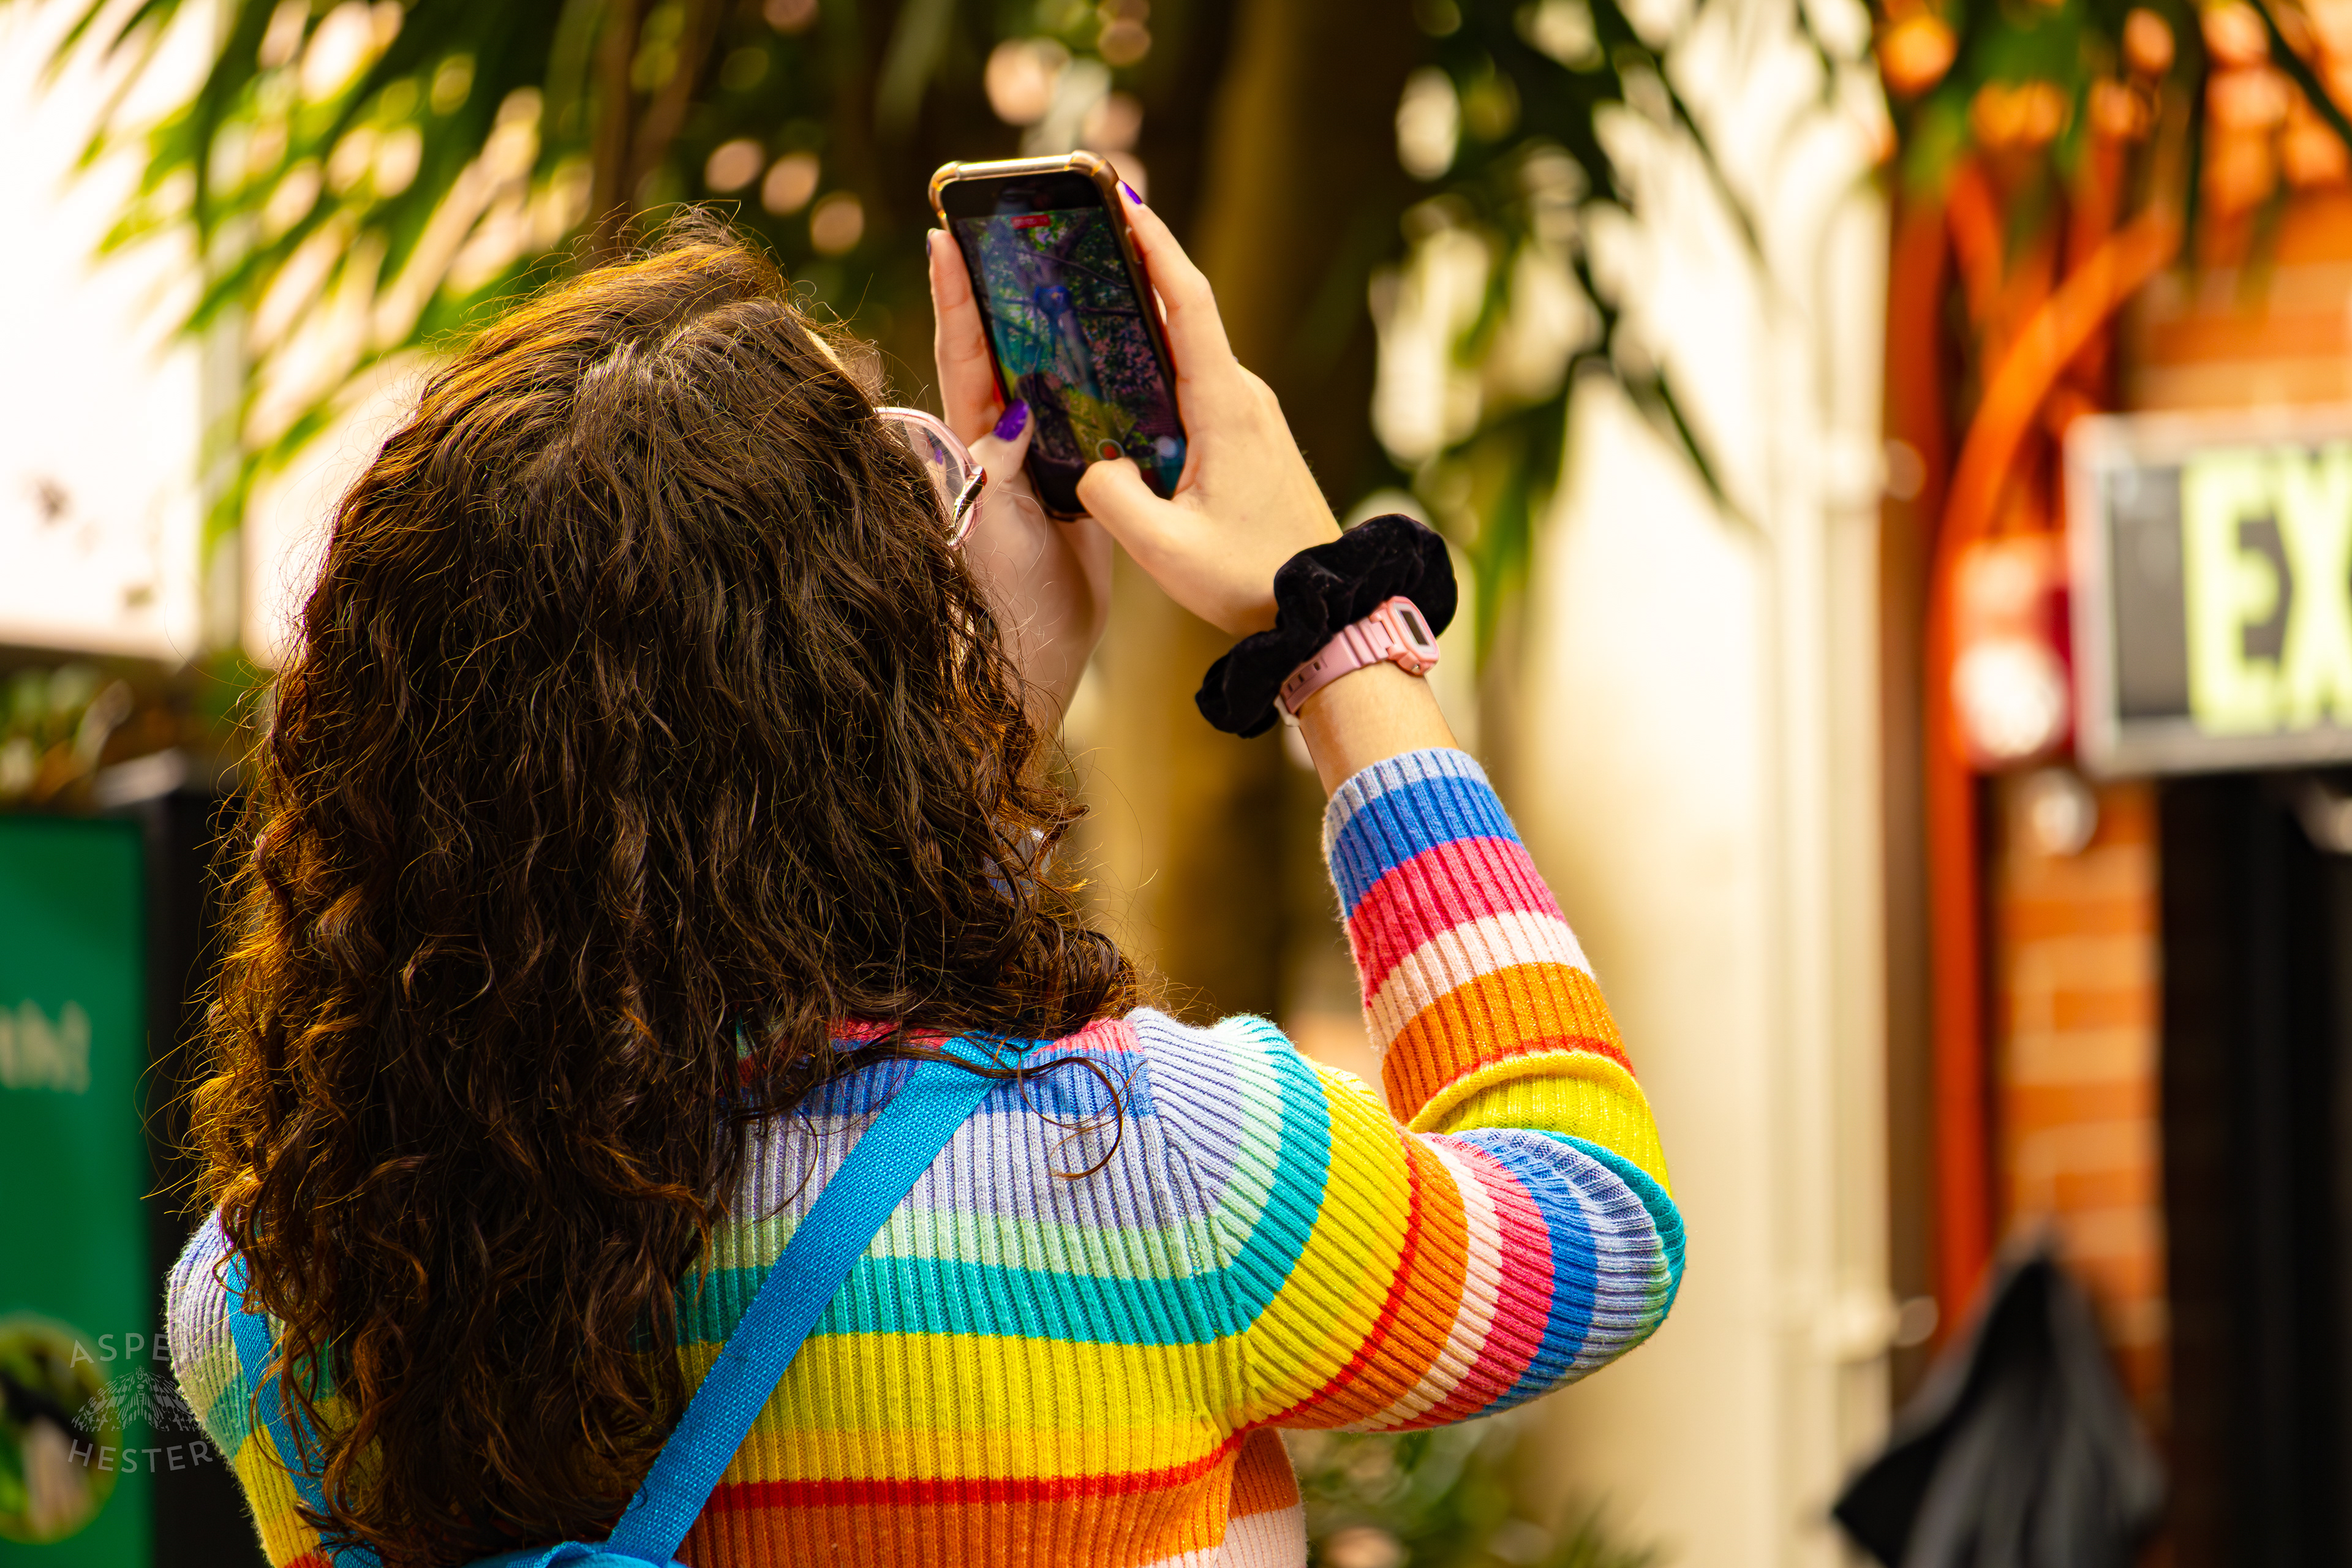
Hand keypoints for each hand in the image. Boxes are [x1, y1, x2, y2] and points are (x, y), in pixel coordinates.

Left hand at [926, 229, 1112, 722]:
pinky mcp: (1086, 477)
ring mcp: (1045, 454)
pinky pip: (1099, 414)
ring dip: (1066, 322)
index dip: (955, 294)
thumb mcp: (995, 520)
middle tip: (1024, 224)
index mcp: (970, 438)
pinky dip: (1110, 374)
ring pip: (1058, 373)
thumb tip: (1017, 413)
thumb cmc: (999, 591)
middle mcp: (1003, 437)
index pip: (962, 350)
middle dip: (1013, 287)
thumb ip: (1001, 465)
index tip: (946, 235)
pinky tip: (1131, 337)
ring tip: (1082, 262)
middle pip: (1009, 346)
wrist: (1036, 650)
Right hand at [1073, 186, 1340, 636]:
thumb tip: (1091, 465)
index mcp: (1225, 405)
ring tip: (1085, 298)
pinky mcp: (1250, 437)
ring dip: (1142, 322)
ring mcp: (1251, 414)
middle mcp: (1244, 395)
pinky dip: (1156, 368)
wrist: (1324, 605)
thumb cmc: (1252, 578)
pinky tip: (1119, 379)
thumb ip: (1110, 499)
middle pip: (1183, 313)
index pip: (1186, 301)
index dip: (1154, 242)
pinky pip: (1195, 385)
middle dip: (1135, 266)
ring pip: (1187, 353)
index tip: (1122, 195)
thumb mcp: (1164, 549)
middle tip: (1081, 231)